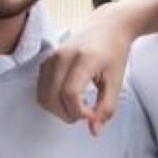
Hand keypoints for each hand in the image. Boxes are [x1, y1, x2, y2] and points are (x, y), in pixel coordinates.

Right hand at [35, 18, 135, 133]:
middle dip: (67, 114)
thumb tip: (93, 131)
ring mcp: (51, 56)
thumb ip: (106, 108)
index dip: (78, 112)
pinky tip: (68, 99)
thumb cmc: (114, 53)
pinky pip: (41, 89)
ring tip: (76, 108)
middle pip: (52, 97)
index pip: (70, 94)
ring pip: (43, 96)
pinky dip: (52, 101)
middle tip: (83, 115)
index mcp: (84, 58)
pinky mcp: (46, 60)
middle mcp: (63, 55)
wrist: (107, 27)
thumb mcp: (116, 82)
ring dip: (57, 110)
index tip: (91, 115)